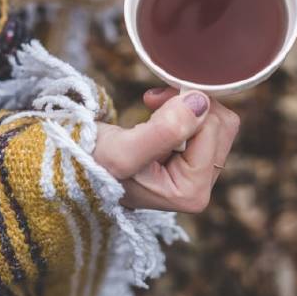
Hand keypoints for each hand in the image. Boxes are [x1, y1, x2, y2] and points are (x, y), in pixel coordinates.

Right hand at [93, 88, 239, 212]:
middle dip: (189, 104)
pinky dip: (185, 107)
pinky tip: (157, 111)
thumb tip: (202, 103)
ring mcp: (198, 175)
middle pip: (223, 126)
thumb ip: (164, 130)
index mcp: (191, 194)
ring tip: (153, 106)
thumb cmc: (91, 162)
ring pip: (219, 121)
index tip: (151, 102)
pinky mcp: (192, 160)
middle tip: (153, 101)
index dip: (185, 106)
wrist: (73, 163)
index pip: (212, 130)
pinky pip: (208, 121)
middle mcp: (200, 189)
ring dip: (186, 104)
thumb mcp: (122, 150)